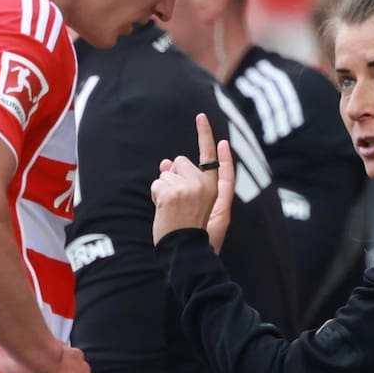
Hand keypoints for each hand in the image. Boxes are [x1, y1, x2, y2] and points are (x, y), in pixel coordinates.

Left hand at [150, 113, 234, 250]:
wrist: (185, 253)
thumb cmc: (191, 234)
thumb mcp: (195, 207)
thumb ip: (185, 183)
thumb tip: (165, 162)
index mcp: (217, 192)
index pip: (216, 161)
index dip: (208, 138)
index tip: (202, 119)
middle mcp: (206, 186)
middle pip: (181, 162)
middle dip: (173, 176)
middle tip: (177, 203)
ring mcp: (190, 188)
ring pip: (167, 172)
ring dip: (164, 188)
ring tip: (172, 210)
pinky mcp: (174, 193)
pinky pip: (157, 183)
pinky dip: (156, 195)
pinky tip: (164, 211)